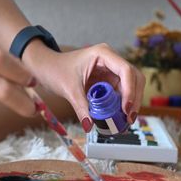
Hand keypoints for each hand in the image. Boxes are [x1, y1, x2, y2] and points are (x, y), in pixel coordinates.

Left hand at [25, 43, 144, 131]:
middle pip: (134, 78)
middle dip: (134, 99)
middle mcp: (111, 60)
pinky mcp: (108, 81)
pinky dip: (122, 105)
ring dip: (131, 103)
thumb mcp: (68, 89)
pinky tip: (119, 118)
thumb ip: (81, 107)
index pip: (125, 70)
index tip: (126, 109)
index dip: (130, 90)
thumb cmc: (55, 70)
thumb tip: (90, 126)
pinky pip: (121, 93)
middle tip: (129, 119)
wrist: (46, 68)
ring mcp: (111, 70)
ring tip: (125, 122)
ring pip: (131, 86)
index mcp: (103, 54)